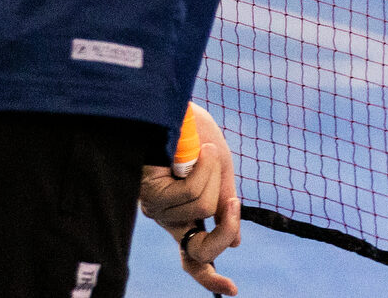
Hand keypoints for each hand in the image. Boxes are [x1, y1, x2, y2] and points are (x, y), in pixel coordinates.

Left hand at [139, 106, 241, 296]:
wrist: (171, 108)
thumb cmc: (192, 134)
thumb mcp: (220, 171)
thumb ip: (224, 205)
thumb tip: (236, 245)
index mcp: (185, 216)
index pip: (194, 258)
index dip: (210, 277)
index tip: (232, 291)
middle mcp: (168, 219)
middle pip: (202, 247)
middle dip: (227, 225)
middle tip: (234, 202)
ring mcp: (157, 209)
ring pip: (201, 211)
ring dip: (212, 176)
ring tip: (202, 151)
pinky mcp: (150, 194)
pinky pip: (190, 195)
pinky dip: (203, 170)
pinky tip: (198, 151)